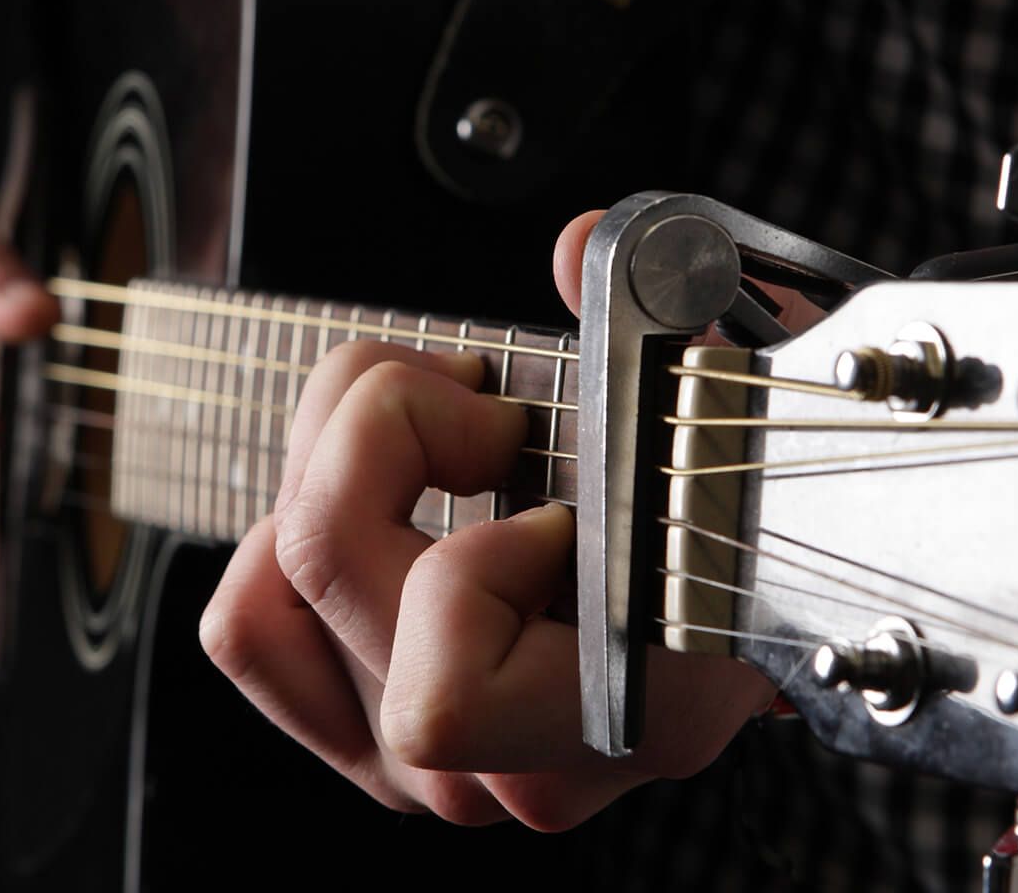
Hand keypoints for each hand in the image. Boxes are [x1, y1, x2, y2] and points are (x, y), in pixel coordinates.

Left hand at [200, 215, 774, 828]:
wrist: (765, 590)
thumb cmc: (755, 500)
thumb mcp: (740, 394)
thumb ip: (674, 315)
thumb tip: (580, 251)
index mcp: (627, 712)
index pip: (448, 692)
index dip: (478, 562)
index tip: (559, 498)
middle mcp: (515, 765)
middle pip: (327, 569)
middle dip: (385, 427)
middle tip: (483, 408)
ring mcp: (436, 766)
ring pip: (267, 592)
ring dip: (327, 472)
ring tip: (424, 442)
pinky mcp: (372, 736)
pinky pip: (253, 630)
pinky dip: (279, 546)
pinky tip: (377, 506)